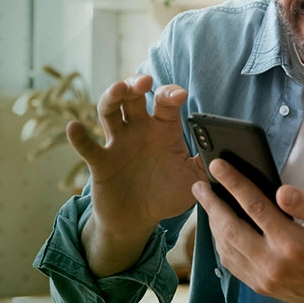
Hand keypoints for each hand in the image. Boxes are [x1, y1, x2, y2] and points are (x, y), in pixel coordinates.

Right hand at [70, 74, 204, 275]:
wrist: (139, 221)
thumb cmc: (167, 195)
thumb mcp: (194, 180)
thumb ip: (209, 165)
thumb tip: (228, 155)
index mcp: (163, 129)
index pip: (165, 102)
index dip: (170, 93)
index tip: (180, 96)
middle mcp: (139, 129)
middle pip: (133, 97)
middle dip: (136, 83)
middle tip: (145, 82)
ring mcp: (117, 143)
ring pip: (109, 111)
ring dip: (111, 97)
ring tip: (118, 90)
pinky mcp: (101, 161)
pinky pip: (87, 146)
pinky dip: (79, 137)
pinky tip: (75, 127)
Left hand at [192, 159, 303, 302]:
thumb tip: (281, 191)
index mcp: (293, 242)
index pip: (255, 206)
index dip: (233, 183)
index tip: (217, 166)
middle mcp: (273, 263)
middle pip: (230, 228)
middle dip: (211, 203)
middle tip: (198, 185)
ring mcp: (264, 278)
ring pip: (226, 247)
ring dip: (212, 223)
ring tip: (207, 202)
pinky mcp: (260, 286)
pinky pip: (231, 263)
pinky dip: (221, 243)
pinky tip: (220, 228)